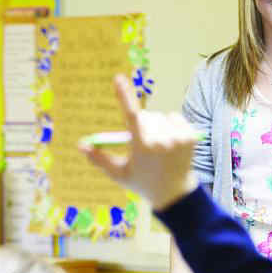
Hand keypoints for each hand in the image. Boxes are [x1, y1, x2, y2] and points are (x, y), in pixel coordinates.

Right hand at [79, 75, 197, 210]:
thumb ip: (99, 159)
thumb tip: (80, 145)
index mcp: (142, 148)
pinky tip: (171, 142)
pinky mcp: (190, 136)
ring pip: (160, 116)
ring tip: (159, 146)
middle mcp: (161, 142)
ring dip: (156, 126)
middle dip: (141, 125)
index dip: (124, 96)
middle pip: (145, 116)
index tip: (118, 78)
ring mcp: (178, 139)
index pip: (131, 116)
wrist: (175, 194)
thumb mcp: (119, 173)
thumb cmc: (142, 182)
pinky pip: (174, 117)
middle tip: (145, 145)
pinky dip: (171, 125)